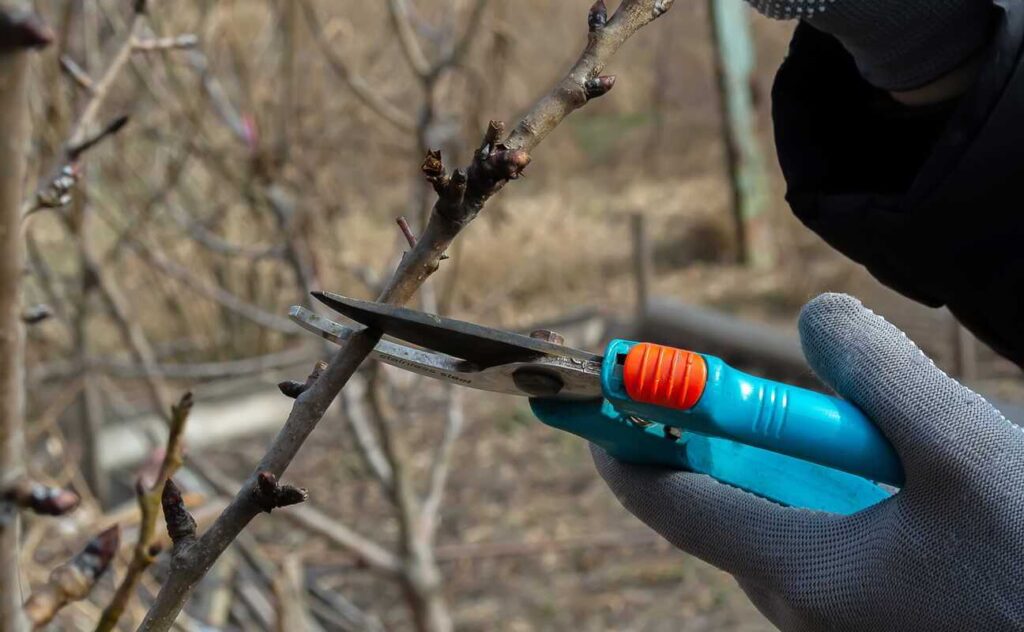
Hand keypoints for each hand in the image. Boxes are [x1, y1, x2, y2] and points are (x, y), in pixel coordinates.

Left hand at [593, 293, 1023, 630]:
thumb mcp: (964, 451)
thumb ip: (880, 374)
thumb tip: (816, 319)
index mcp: (799, 571)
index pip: (668, 502)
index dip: (623, 443)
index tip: (594, 398)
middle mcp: (799, 606)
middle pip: (724, 504)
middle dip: (725, 439)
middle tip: (743, 387)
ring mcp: (833, 618)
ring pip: (780, 521)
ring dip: (798, 466)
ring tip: (883, 444)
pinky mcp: (865, 616)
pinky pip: (824, 545)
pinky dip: (834, 498)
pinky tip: (908, 484)